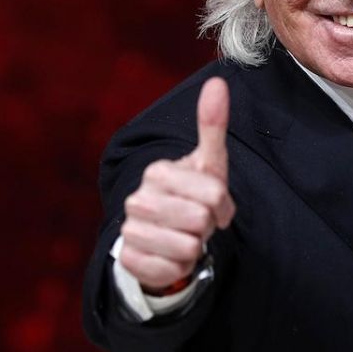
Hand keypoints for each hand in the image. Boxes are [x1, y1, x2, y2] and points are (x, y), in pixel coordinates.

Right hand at [118, 77, 235, 292]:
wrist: (163, 233)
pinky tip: (171, 255)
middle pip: (201, 221)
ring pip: (187, 247)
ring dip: (194, 247)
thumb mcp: (208, 162)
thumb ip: (212, 124)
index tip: (214, 205)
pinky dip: (179, 267)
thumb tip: (217, 81)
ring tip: (184, 236)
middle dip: (207, 226)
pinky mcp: (129, 259)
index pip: (214, 194)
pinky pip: (171, 270)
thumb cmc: (191, 194)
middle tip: (197, 222)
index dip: (223, 205)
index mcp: (158, 171)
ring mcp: (130, 229)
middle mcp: (138, 198)